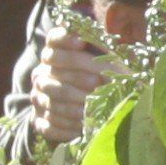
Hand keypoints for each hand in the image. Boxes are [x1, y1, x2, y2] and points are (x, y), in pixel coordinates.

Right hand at [31, 29, 108, 150]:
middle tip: (98, 81)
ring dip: (75, 102)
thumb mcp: (102, 64)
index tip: (82, 41)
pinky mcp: (38, 121)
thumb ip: (109, 54)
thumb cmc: (95, 80)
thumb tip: (127, 54)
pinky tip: (84, 126)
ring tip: (95, 105)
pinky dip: (67, 125)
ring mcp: (38, 98)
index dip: (65, 38)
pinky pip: (50, 124)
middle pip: (56, 70)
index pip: (54, 39)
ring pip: (54, 97)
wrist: (71, 110)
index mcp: (54, 53)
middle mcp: (41, 74)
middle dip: (78, 75)